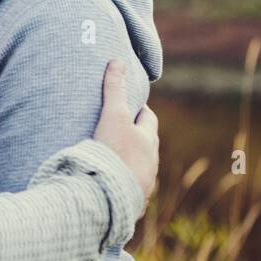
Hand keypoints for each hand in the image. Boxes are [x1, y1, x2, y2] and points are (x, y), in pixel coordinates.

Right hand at [92, 59, 158, 199]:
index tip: (127, 104)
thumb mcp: (113, 115)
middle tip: (116, 129)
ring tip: (111, 157)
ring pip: (139, 166)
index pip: (148, 118)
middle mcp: (151, 162)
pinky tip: (109, 181)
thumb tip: (117, 61)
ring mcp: (143, 182)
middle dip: (134, 136)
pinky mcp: (132, 199)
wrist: (109, 194)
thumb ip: (115, 89)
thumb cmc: (115, 151)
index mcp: (149, 140)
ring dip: (129, 161)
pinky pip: (129, 186)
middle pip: (145, 143)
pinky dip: (121, 180)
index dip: (138, 109)